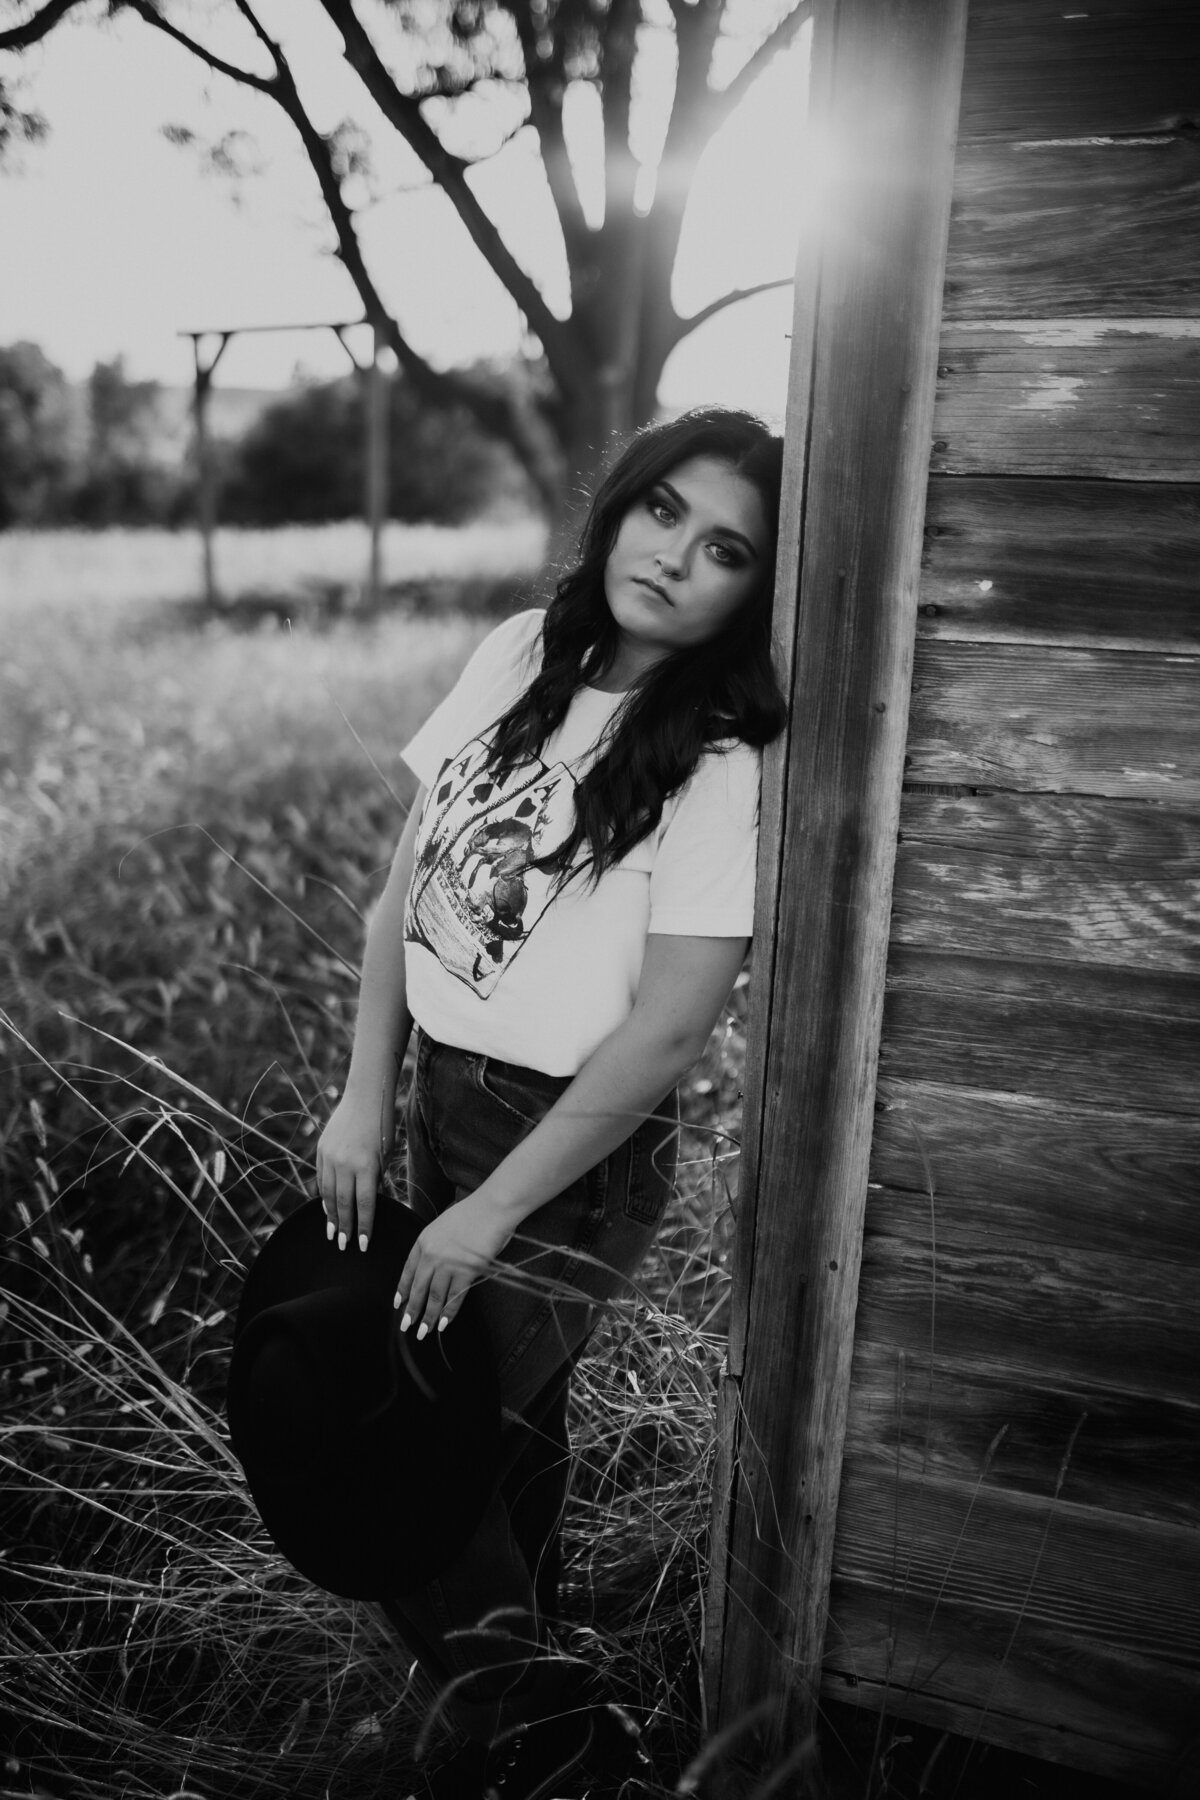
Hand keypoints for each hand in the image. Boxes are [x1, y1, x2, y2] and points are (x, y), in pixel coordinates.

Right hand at [315, 1088, 393, 1251]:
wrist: (365, 1096)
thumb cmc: (382, 1126)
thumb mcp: (384, 1155)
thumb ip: (375, 1179)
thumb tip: (367, 1203)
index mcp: (367, 1166)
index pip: (365, 1205)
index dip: (364, 1227)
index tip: (363, 1245)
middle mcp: (346, 1163)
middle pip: (343, 1203)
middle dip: (344, 1227)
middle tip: (343, 1245)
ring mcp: (330, 1157)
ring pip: (328, 1194)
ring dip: (330, 1215)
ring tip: (331, 1233)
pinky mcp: (321, 1150)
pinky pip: (321, 1179)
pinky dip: (324, 1195)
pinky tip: (326, 1208)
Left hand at [394, 1191, 515, 1339]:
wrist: (491, 1209)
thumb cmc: (472, 1213)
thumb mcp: (443, 1224)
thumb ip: (435, 1244)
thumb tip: (434, 1265)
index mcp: (423, 1241)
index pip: (408, 1271)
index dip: (402, 1290)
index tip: (398, 1304)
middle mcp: (431, 1255)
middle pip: (418, 1288)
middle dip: (412, 1310)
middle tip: (407, 1326)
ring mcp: (447, 1265)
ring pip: (434, 1297)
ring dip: (428, 1317)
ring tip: (423, 1332)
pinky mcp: (466, 1272)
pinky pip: (455, 1298)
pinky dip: (448, 1313)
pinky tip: (443, 1324)